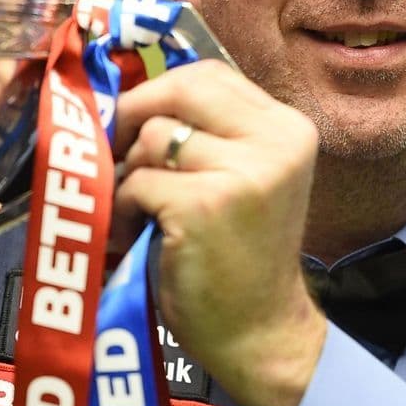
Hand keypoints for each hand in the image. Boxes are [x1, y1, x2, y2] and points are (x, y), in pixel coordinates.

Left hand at [110, 59, 324, 405]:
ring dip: (129, 174)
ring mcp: (242, 174)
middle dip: (135, 116)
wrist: (258, 331)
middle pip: (178, 90)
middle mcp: (275, 142)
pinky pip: (136, 182)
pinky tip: (135, 234)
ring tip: (140, 210)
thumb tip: (130, 90)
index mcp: (287, 128)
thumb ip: (208, 130)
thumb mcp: (244, 176)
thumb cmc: (238, 254)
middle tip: (118, 152)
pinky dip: (122, 208)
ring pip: (152, 138)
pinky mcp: (203, 206)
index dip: (160, 90)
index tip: (136, 118)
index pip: (208, 74)